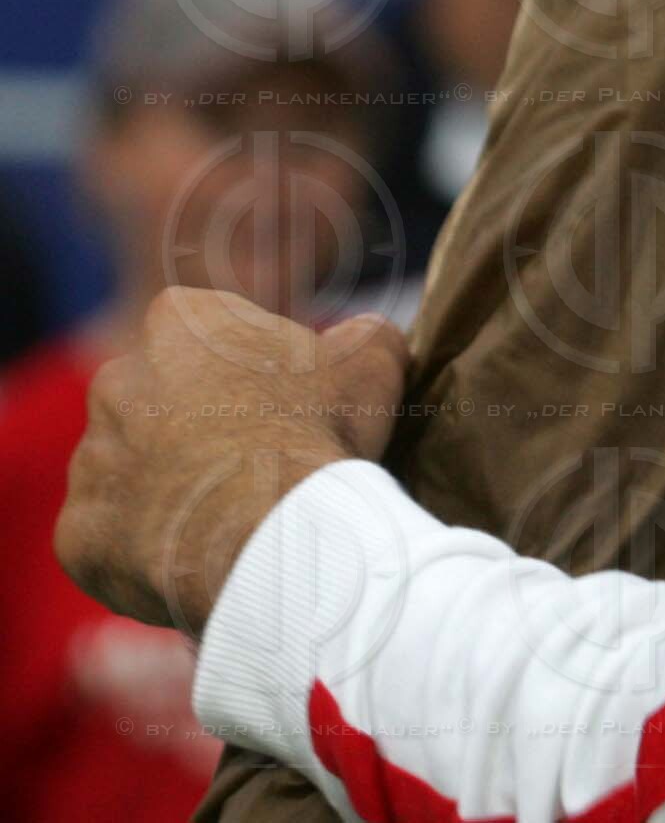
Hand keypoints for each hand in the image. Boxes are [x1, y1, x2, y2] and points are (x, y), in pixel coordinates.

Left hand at [56, 288, 406, 633]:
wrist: (270, 536)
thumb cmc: (319, 435)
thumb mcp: (371, 361)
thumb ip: (364, 333)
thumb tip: (363, 332)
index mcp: (179, 322)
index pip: (208, 335)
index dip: (251, 371)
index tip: (284, 404)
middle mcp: (115, 380)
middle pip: (157, 399)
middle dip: (195, 426)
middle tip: (255, 461)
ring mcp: (90, 460)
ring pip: (129, 470)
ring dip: (167, 488)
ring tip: (228, 517)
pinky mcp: (78, 532)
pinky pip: (111, 539)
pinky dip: (146, 549)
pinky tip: (196, 556)